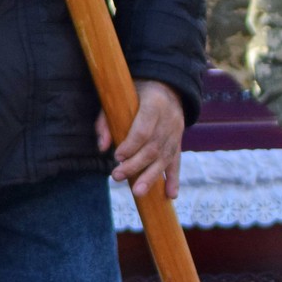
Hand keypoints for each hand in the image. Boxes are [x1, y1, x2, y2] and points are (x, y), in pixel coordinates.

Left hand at [94, 80, 186, 199]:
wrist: (166, 86)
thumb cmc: (134, 94)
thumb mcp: (118, 98)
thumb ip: (106, 122)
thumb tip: (102, 147)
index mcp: (154, 104)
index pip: (144, 129)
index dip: (131, 145)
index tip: (117, 157)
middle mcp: (169, 119)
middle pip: (154, 147)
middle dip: (136, 165)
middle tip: (117, 176)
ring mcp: (177, 132)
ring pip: (165, 157)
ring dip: (152, 177)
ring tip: (138, 193)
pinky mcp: (178, 142)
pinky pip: (177, 162)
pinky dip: (174, 179)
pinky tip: (170, 195)